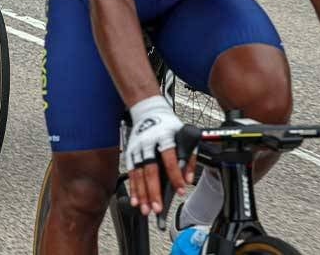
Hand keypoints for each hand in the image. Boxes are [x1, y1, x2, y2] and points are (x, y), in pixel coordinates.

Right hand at [124, 95, 190, 215]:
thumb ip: (189, 158)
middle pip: (150, 169)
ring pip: (138, 173)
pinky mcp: (130, 152)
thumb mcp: (185, 136)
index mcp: (164, 137)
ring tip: (145, 209)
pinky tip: (135, 200)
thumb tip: (188, 179)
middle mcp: (148, 143)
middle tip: (157, 208)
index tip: (180, 190)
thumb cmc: (168, 125)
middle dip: (153, 190)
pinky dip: (133, 187)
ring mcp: (137, 148)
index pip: (170, 159)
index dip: (175, 176)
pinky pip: (131, 172)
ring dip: (141, 193)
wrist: (148, 110)